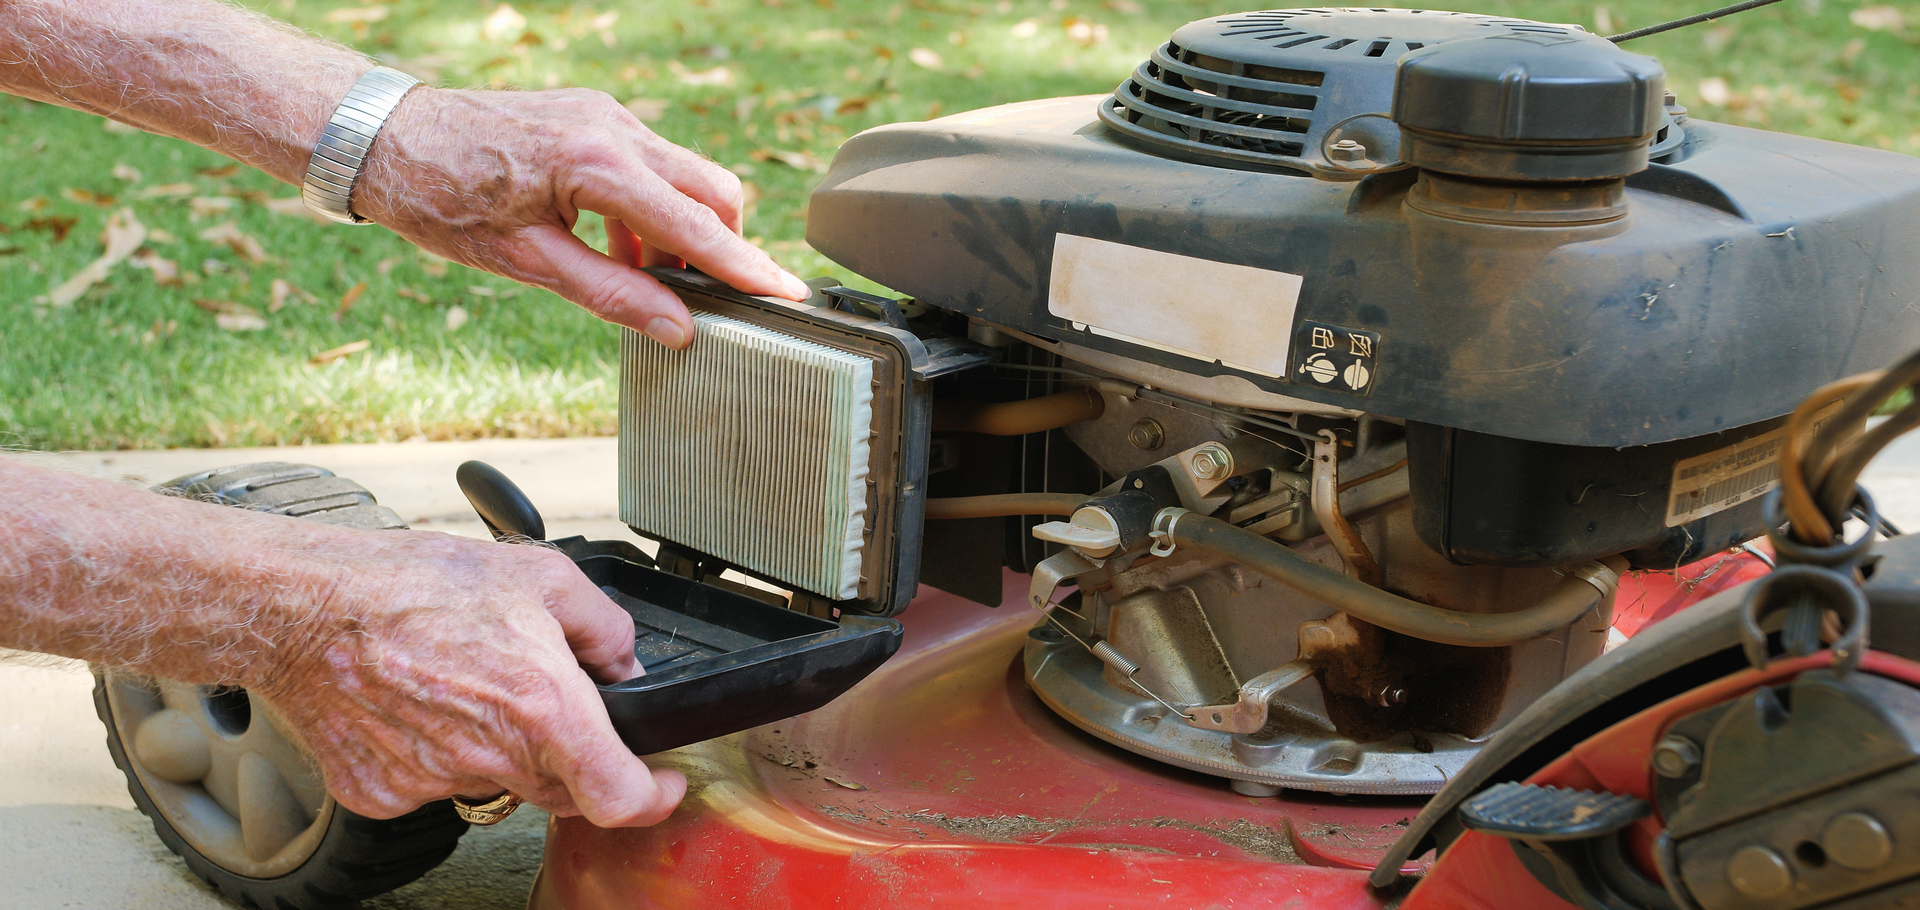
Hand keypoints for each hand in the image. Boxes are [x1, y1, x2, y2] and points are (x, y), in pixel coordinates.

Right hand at [254, 530, 685, 826]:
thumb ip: (603, 627)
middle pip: (560, 785)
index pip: (618, 796)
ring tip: (458, 678)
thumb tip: (625, 662)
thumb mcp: (539, 575)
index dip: (651, 796)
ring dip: (495, 742)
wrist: (303, 607)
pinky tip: (417, 700)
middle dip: (567, 750)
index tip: (661, 785)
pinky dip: (437, 749)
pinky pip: (434, 782)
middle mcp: (491, 755)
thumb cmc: (409, 584)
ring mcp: (434, 782)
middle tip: (533, 693)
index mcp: (541, 708)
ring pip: (496, 779)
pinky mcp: (385, 795)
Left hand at [356, 85, 811, 348]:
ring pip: (685, 175)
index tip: (786, 293)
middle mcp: (612, 127)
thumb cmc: (441, 196)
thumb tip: (676, 327)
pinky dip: (653, 210)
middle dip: (721, 246)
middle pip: (712, 189)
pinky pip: (651, 164)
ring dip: (682, 230)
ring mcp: (605, 115)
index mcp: (597, 164)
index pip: (696, 223)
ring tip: (648, 279)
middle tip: (706, 298)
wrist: (387, 137)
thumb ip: (611, 294)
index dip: (745, 265)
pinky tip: (621, 248)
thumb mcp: (526, 262)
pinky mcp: (593, 116)